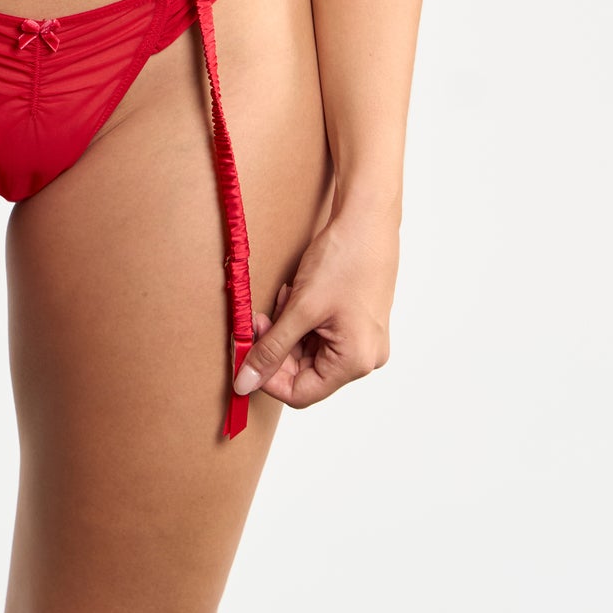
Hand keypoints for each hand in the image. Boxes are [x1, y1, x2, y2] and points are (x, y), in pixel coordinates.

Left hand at [234, 206, 397, 409]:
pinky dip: (302, 319)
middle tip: (258, 318)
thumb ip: (271, 348)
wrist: (368, 219)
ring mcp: (364, 339)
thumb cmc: (343, 260)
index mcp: (355, 362)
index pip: (301, 393)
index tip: (247, 353)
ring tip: (283, 297)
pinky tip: (295, 294)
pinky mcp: (358, 322)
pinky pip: (322, 334)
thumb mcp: (300, 308)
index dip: (269, 376)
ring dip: (288, 329)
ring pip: (311, 351)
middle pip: (306, 371)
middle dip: (277, 345)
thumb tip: (245, 382)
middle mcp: (365, 358)